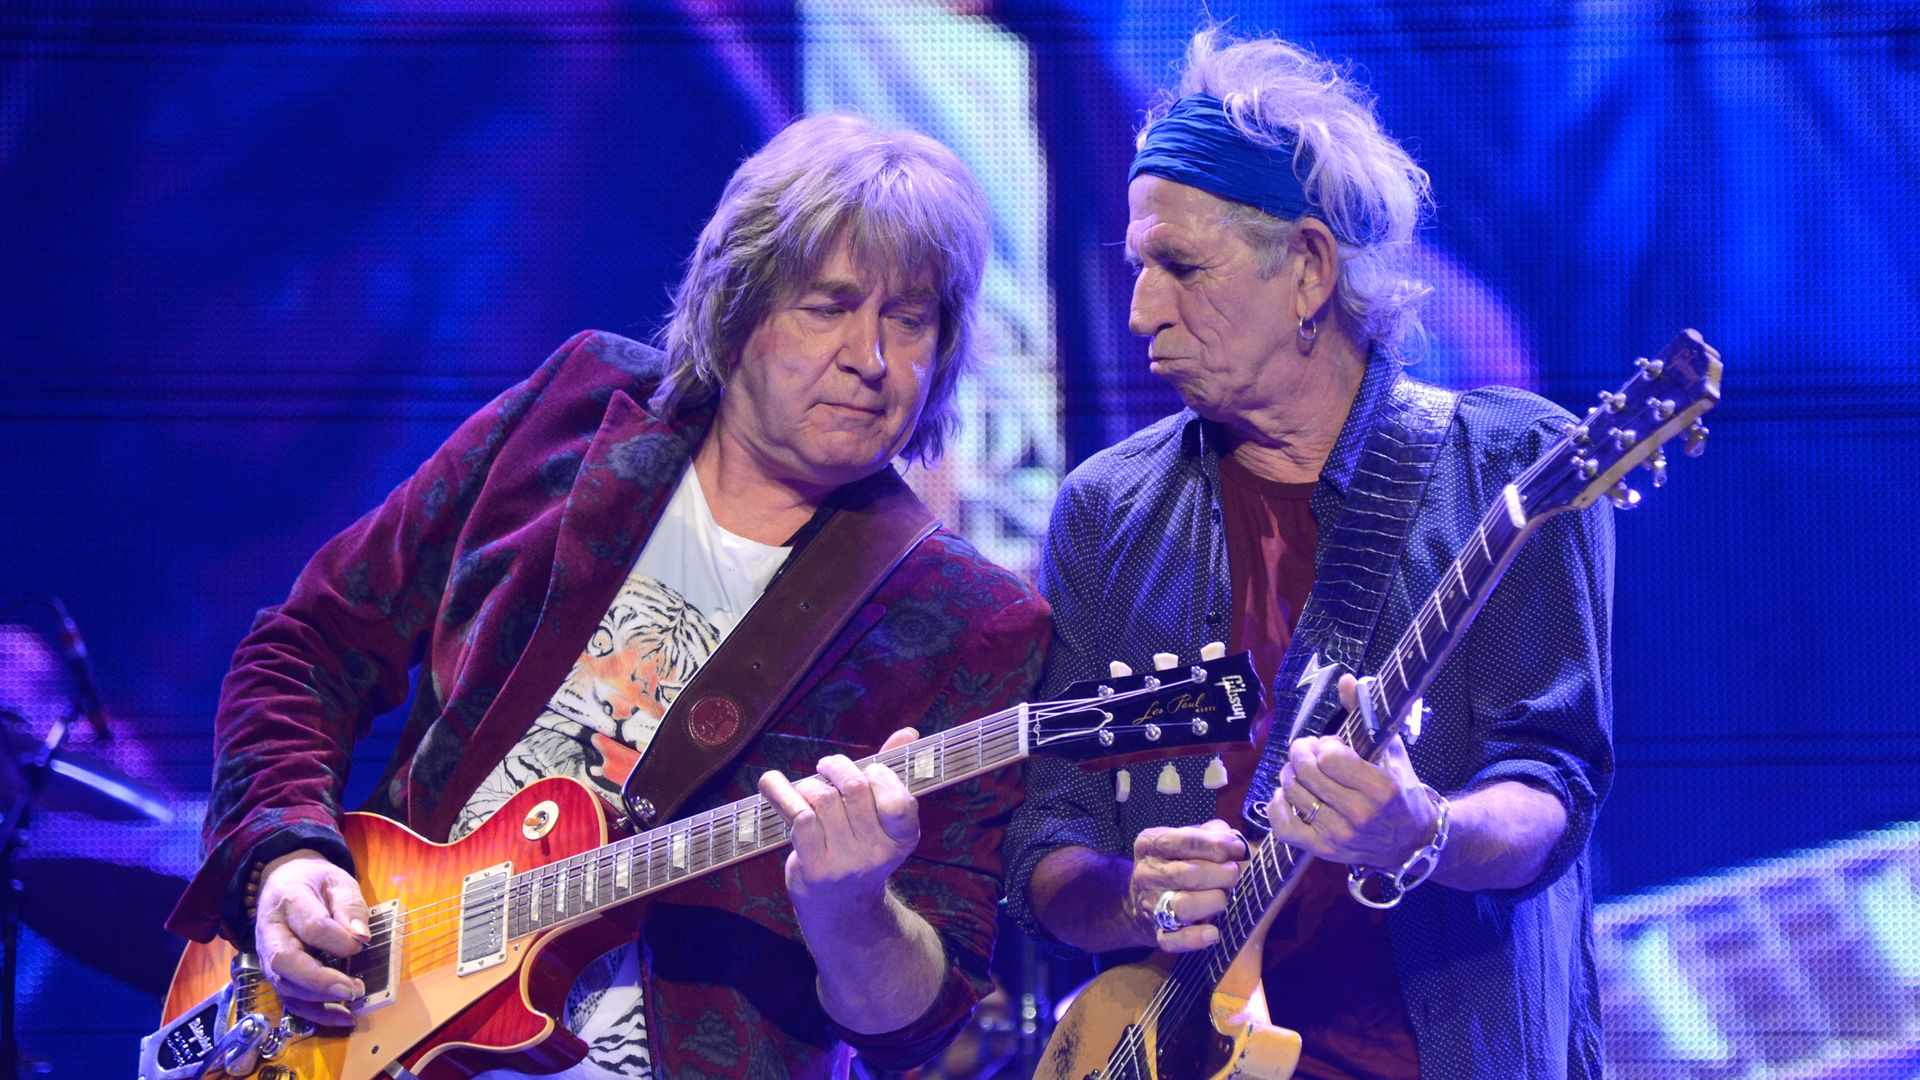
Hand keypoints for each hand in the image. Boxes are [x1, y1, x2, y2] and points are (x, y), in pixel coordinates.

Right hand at [253, 849, 369, 1026]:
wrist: (283, 881)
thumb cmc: (315, 881)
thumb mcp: (337, 881)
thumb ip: (350, 906)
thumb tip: (361, 937)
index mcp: (288, 900)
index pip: (310, 925)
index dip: (337, 940)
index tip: (361, 944)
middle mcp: (271, 931)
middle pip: (285, 962)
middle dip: (319, 980)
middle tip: (353, 988)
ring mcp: (267, 956)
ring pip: (283, 985)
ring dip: (318, 1000)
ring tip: (353, 999)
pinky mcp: (274, 973)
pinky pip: (288, 999)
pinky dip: (314, 1013)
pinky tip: (342, 1017)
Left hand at [759, 728, 920, 930]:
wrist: (840, 907)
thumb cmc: (860, 847)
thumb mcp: (881, 818)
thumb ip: (892, 773)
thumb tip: (908, 732)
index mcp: (902, 838)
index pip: (900, 800)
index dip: (881, 776)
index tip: (868, 770)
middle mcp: (877, 852)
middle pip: (854, 788)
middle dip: (837, 767)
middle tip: (827, 766)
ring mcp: (846, 862)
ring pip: (823, 799)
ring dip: (809, 785)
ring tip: (808, 789)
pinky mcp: (816, 867)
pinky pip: (798, 816)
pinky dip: (781, 793)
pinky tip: (774, 786)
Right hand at [1127, 819, 1247, 952]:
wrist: (1141, 899)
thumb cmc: (1174, 863)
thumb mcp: (1186, 838)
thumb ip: (1212, 833)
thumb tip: (1236, 841)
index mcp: (1151, 844)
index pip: (1186, 841)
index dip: (1218, 845)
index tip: (1239, 850)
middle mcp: (1146, 873)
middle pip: (1190, 875)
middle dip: (1222, 875)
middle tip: (1233, 875)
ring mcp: (1150, 904)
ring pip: (1184, 906)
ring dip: (1214, 902)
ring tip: (1222, 898)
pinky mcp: (1156, 932)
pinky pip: (1175, 940)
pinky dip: (1197, 938)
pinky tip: (1213, 932)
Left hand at [1264, 675, 1439, 871]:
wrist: (1411, 841)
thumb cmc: (1400, 791)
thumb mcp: (1391, 750)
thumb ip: (1367, 714)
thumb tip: (1347, 679)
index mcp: (1381, 788)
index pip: (1329, 756)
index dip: (1324, 744)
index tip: (1331, 745)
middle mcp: (1360, 814)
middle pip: (1305, 772)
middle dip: (1301, 752)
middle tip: (1308, 751)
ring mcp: (1339, 834)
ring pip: (1291, 792)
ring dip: (1291, 774)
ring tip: (1303, 772)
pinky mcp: (1322, 850)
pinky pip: (1283, 826)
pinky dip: (1278, 805)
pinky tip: (1289, 795)